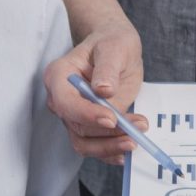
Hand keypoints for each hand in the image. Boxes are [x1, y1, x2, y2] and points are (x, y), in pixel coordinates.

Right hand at [42, 18, 145, 162]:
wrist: (116, 50)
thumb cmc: (112, 42)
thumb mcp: (115, 47)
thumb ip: (108, 68)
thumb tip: (103, 90)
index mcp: (59, 76)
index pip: (65, 102)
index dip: (87, 114)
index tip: (112, 118)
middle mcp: (61, 99)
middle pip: (76, 126)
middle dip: (107, 133)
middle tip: (136, 129)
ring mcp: (72, 115)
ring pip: (83, 142)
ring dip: (110, 145)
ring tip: (136, 138)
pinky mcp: (87, 125)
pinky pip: (93, 145)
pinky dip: (109, 152)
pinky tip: (125, 151)